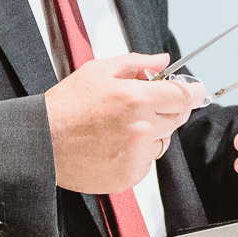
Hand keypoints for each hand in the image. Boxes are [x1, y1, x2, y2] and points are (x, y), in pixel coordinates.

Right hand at [45, 53, 205, 194]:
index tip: (196, 91)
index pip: (184, 96)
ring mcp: (136, 154)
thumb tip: (162, 61)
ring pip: (163, 141)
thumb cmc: (65, 106)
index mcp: (135, 99)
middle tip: (141, 106)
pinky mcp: (129, 175)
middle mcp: (140, 128)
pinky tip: (112, 145)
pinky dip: (137, 154)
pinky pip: (147, 162)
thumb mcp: (98, 71)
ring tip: (119, 128)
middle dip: (167, 109)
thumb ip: (136, 63)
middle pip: (177, 118)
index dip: (193, 92)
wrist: (41, 142)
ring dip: (152, 133)